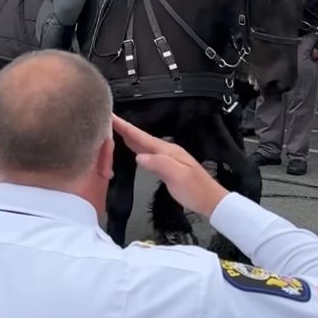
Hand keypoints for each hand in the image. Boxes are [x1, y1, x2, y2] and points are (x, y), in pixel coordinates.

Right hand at [112, 115, 227, 217]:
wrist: (211, 201)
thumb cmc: (195, 190)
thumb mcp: (178, 176)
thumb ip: (159, 164)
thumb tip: (138, 157)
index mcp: (167, 150)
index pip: (141, 136)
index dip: (125, 127)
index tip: (111, 116)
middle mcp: (165, 151)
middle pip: (140, 137)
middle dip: (123, 128)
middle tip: (106, 119)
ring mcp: (166, 158)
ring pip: (142, 143)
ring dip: (128, 136)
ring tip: (112, 129)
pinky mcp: (165, 166)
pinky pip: (145, 152)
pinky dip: (135, 146)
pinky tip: (130, 147)